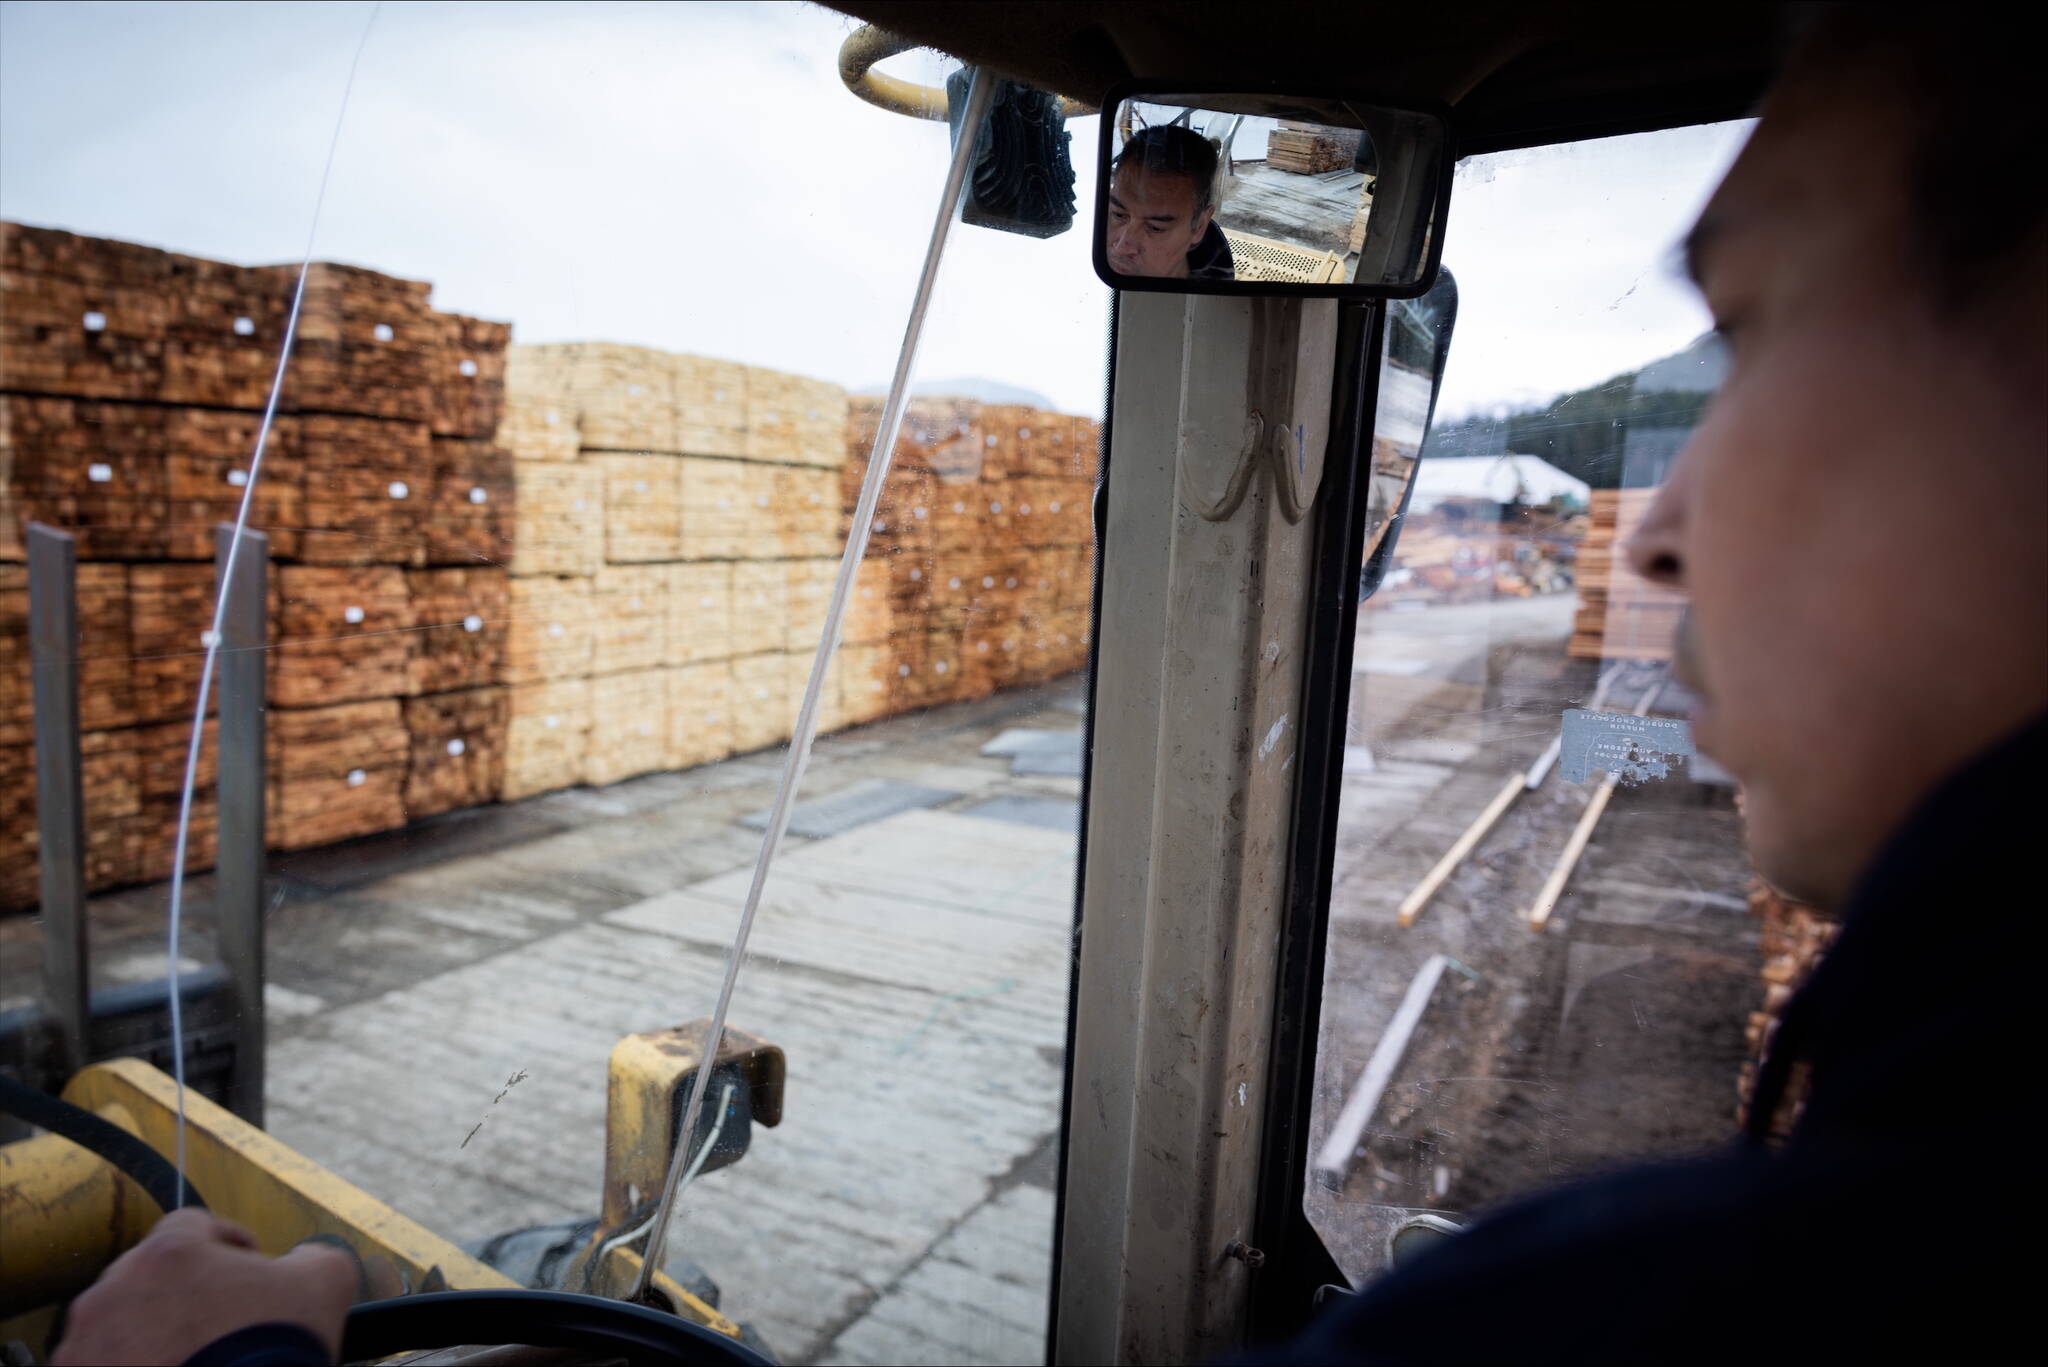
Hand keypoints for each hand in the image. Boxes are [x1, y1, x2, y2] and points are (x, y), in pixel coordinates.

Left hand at [52, 1208, 354, 1365]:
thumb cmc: (271, 1349)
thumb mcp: (324, 1282)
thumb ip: (313, 1254)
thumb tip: (307, 1257)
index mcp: (170, 1252)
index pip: (193, 1224)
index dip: (225, 1240)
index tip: (244, 1263)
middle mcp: (117, 1288)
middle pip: (149, 1272)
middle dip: (181, 1289)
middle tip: (217, 1317)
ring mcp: (90, 1340)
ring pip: (118, 1319)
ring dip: (148, 1328)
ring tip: (188, 1353)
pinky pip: (100, 1361)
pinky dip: (127, 1364)